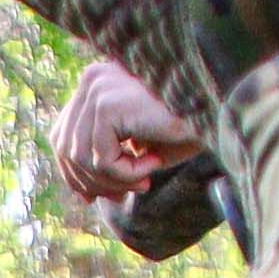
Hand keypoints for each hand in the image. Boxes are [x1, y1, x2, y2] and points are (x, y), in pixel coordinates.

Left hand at [51, 56, 197, 203]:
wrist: (215, 110)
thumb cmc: (186, 127)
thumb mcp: (138, 147)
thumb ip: (106, 160)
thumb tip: (81, 194)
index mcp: (95, 83)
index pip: (63, 136)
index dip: (73, 173)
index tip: (96, 197)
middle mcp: (92, 80)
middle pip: (67, 149)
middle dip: (95, 182)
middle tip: (128, 194)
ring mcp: (97, 89)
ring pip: (83, 159)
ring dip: (116, 180)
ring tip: (145, 179)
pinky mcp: (106, 105)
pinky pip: (102, 160)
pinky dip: (127, 173)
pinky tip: (154, 162)